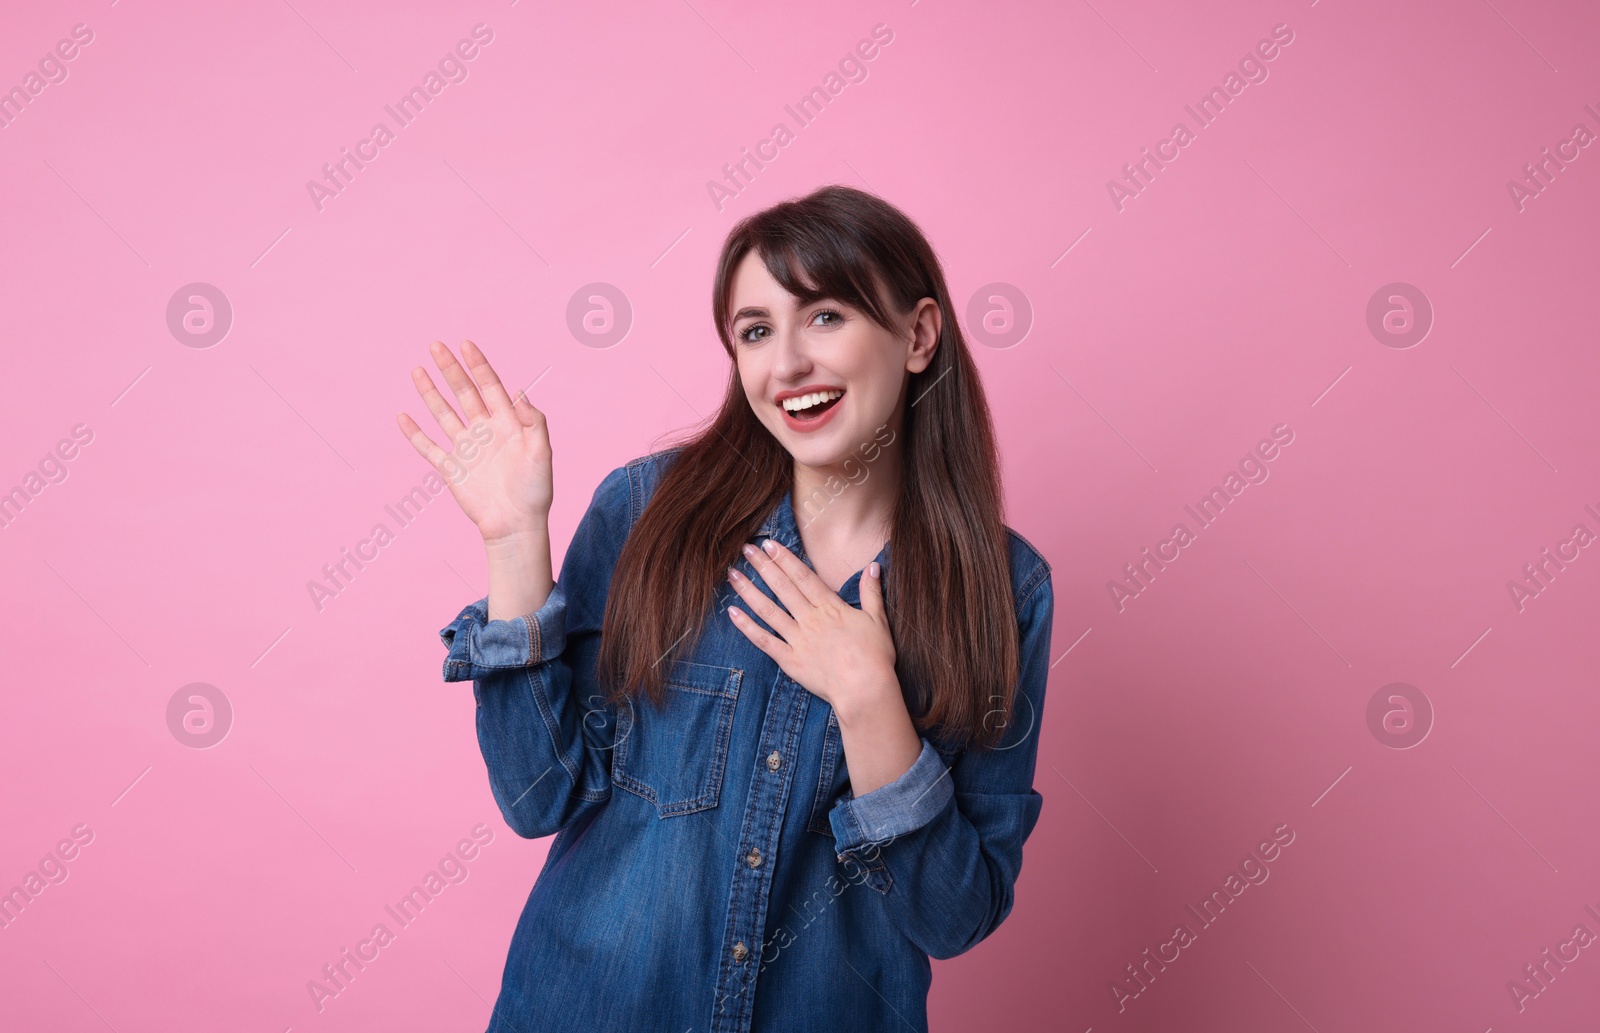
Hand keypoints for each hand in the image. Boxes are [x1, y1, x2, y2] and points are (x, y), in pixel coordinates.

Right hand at [396, 340, 552, 543]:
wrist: (516, 524)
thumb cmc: (534, 490)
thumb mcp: (541, 452)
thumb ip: (534, 421)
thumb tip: (520, 393)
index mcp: (507, 423)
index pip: (490, 387)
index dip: (478, 366)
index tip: (466, 345)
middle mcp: (484, 431)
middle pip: (463, 394)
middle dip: (450, 370)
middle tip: (436, 346)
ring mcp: (466, 449)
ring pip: (443, 414)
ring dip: (430, 393)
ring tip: (417, 370)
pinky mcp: (451, 469)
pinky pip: (429, 448)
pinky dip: (415, 434)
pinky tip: (403, 417)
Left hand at [725, 538, 897, 719]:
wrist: (865, 690)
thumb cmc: (875, 657)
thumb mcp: (878, 620)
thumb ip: (872, 591)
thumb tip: (873, 565)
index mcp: (831, 607)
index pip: (803, 576)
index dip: (785, 558)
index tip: (769, 545)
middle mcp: (810, 619)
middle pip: (783, 587)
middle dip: (763, 566)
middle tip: (746, 549)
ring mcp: (798, 639)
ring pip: (768, 610)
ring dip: (749, 591)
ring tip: (732, 575)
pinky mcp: (790, 661)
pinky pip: (764, 641)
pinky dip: (747, 627)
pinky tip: (732, 612)